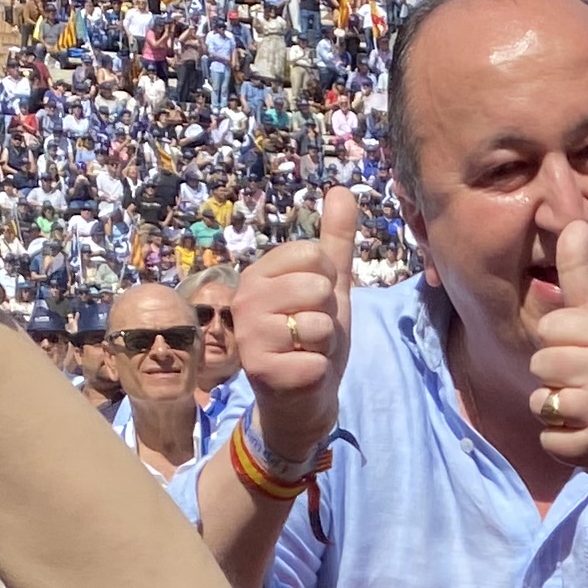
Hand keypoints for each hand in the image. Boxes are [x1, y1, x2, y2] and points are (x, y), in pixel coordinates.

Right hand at [233, 187, 357, 476]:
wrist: (301, 398)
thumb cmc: (312, 339)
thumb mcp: (330, 287)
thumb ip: (335, 241)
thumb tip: (342, 189)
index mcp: (259, 273)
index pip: (314, 254)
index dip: (328, 282)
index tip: (313, 303)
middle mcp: (245, 299)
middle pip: (317, 286)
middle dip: (328, 315)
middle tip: (310, 333)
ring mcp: (249, 335)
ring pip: (319, 324)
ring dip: (325, 345)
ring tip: (306, 352)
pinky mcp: (261, 371)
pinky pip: (316, 360)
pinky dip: (319, 371)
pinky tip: (301, 374)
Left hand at [526, 213, 587, 477]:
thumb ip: (582, 278)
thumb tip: (572, 223)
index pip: (551, 327)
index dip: (560, 339)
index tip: (585, 346)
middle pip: (541, 364)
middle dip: (557, 375)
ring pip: (540, 402)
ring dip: (558, 411)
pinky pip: (550, 440)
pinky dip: (565, 443)